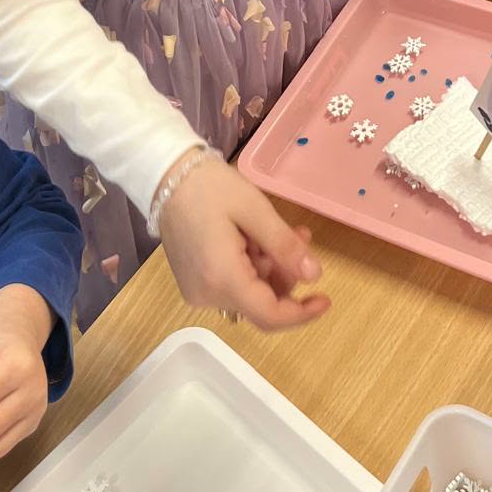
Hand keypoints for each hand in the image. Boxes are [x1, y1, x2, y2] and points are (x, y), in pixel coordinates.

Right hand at [158, 154, 328, 331]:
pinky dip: (252, 266)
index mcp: (222, 279)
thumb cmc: (210, 187)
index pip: (269, 315)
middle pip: (261, 303)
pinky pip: (233, 284)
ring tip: (282, 230)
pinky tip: (258, 237)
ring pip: (249, 293)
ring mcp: (198, 291)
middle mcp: (207, 295)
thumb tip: (314, 276)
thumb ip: (284, 246)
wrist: (166, 176)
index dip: (301, 313)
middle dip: (286, 275)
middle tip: (300, 237)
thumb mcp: (254, 210)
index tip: (326, 299)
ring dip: (271, 266)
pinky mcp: (194, 282)